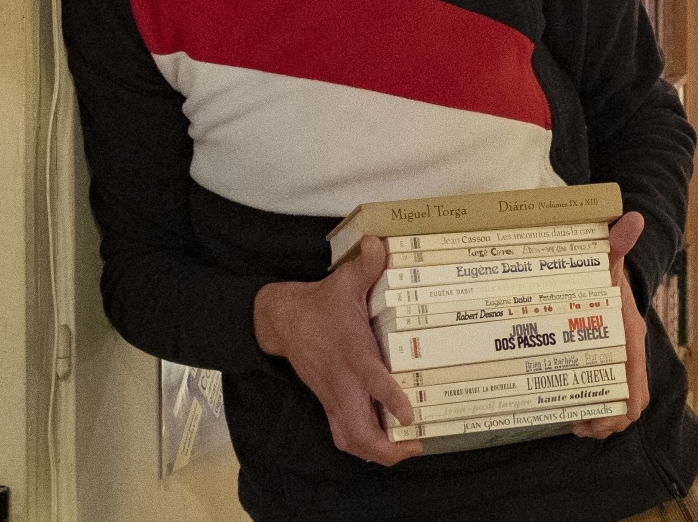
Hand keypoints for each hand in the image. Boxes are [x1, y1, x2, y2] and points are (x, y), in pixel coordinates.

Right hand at [255, 235, 421, 465]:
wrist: (280, 321)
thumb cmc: (320, 303)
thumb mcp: (344, 281)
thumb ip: (367, 266)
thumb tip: (379, 244)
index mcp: (351, 353)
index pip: (372, 381)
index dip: (390, 399)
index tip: (410, 415)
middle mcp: (342, 382)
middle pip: (358, 430)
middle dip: (386, 447)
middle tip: (417, 445)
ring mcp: (332, 396)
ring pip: (349, 439)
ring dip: (376, 452)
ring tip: (405, 451)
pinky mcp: (327, 402)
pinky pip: (342, 434)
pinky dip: (362, 445)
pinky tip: (385, 445)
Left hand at [571, 211, 650, 439]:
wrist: (608, 269)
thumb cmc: (606, 270)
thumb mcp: (608, 258)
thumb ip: (616, 242)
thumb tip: (630, 219)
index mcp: (631, 335)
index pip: (637, 382)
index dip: (623, 407)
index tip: (601, 420)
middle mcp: (628, 354)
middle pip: (629, 403)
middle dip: (606, 421)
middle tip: (577, 424)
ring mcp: (616, 361)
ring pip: (616, 403)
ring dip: (597, 419)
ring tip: (572, 422)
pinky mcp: (601, 362)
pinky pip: (603, 394)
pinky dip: (589, 407)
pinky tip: (567, 409)